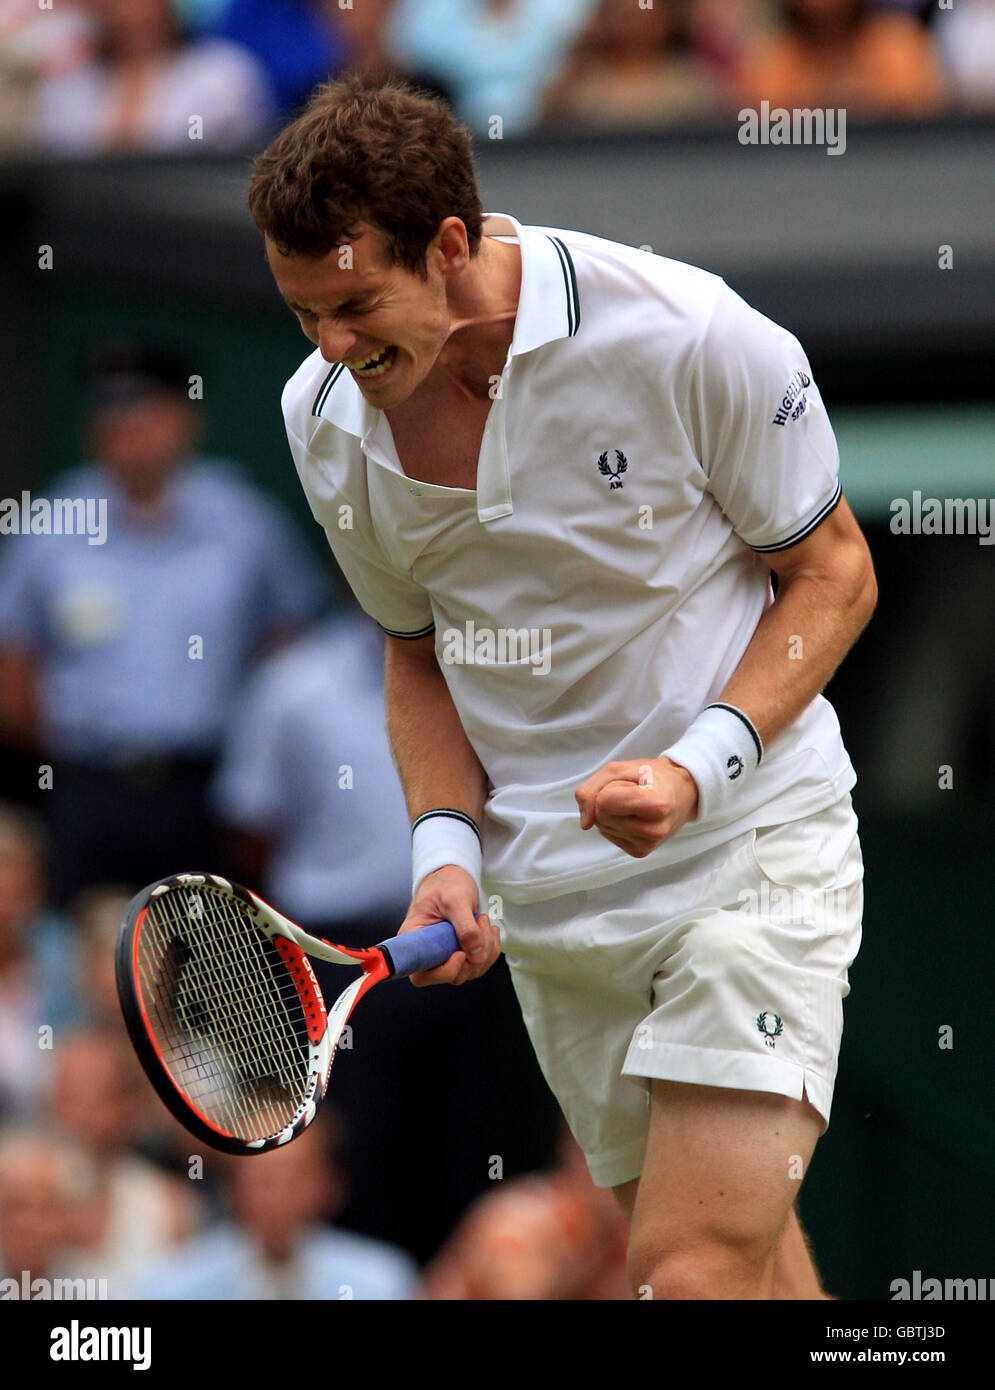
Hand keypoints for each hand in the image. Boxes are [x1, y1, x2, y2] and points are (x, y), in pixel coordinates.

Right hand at [399, 865, 499, 986]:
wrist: (452, 877)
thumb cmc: (446, 884)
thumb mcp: (455, 899)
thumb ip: (466, 927)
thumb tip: (476, 956)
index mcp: (414, 940)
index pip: (421, 975)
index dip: (444, 971)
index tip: (459, 953)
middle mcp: (427, 952)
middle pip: (452, 975)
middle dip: (474, 955)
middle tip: (479, 923)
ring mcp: (445, 955)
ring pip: (470, 971)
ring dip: (486, 949)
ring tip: (482, 920)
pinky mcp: (460, 953)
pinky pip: (479, 963)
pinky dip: (490, 948)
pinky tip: (488, 928)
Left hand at [575, 757, 698, 857]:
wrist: (681, 792)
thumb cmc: (652, 776)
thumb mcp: (619, 769)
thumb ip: (591, 789)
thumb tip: (584, 823)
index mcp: (656, 804)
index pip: (603, 801)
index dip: (609, 788)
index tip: (630, 785)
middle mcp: (654, 829)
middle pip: (601, 815)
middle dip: (609, 800)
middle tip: (634, 793)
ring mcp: (648, 844)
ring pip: (602, 827)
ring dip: (612, 812)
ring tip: (635, 804)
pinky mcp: (641, 852)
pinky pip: (609, 835)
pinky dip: (615, 823)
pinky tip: (634, 816)